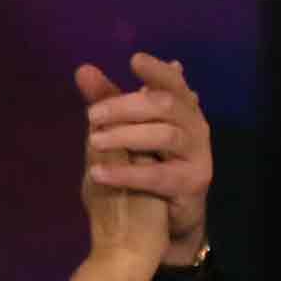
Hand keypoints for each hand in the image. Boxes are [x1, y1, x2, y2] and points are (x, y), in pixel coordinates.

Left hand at [77, 53, 212, 266]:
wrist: (164, 221)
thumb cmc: (145, 167)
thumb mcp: (123, 132)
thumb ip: (107, 101)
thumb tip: (83, 70)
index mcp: (181, 109)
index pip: (172, 82)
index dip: (156, 70)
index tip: (134, 60)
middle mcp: (195, 126)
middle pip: (164, 105)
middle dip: (125, 107)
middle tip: (91, 115)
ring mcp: (197, 154)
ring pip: (164, 135)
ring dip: (125, 136)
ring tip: (93, 141)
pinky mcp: (192, 182)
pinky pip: (157, 175)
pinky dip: (126, 173)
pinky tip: (98, 174)